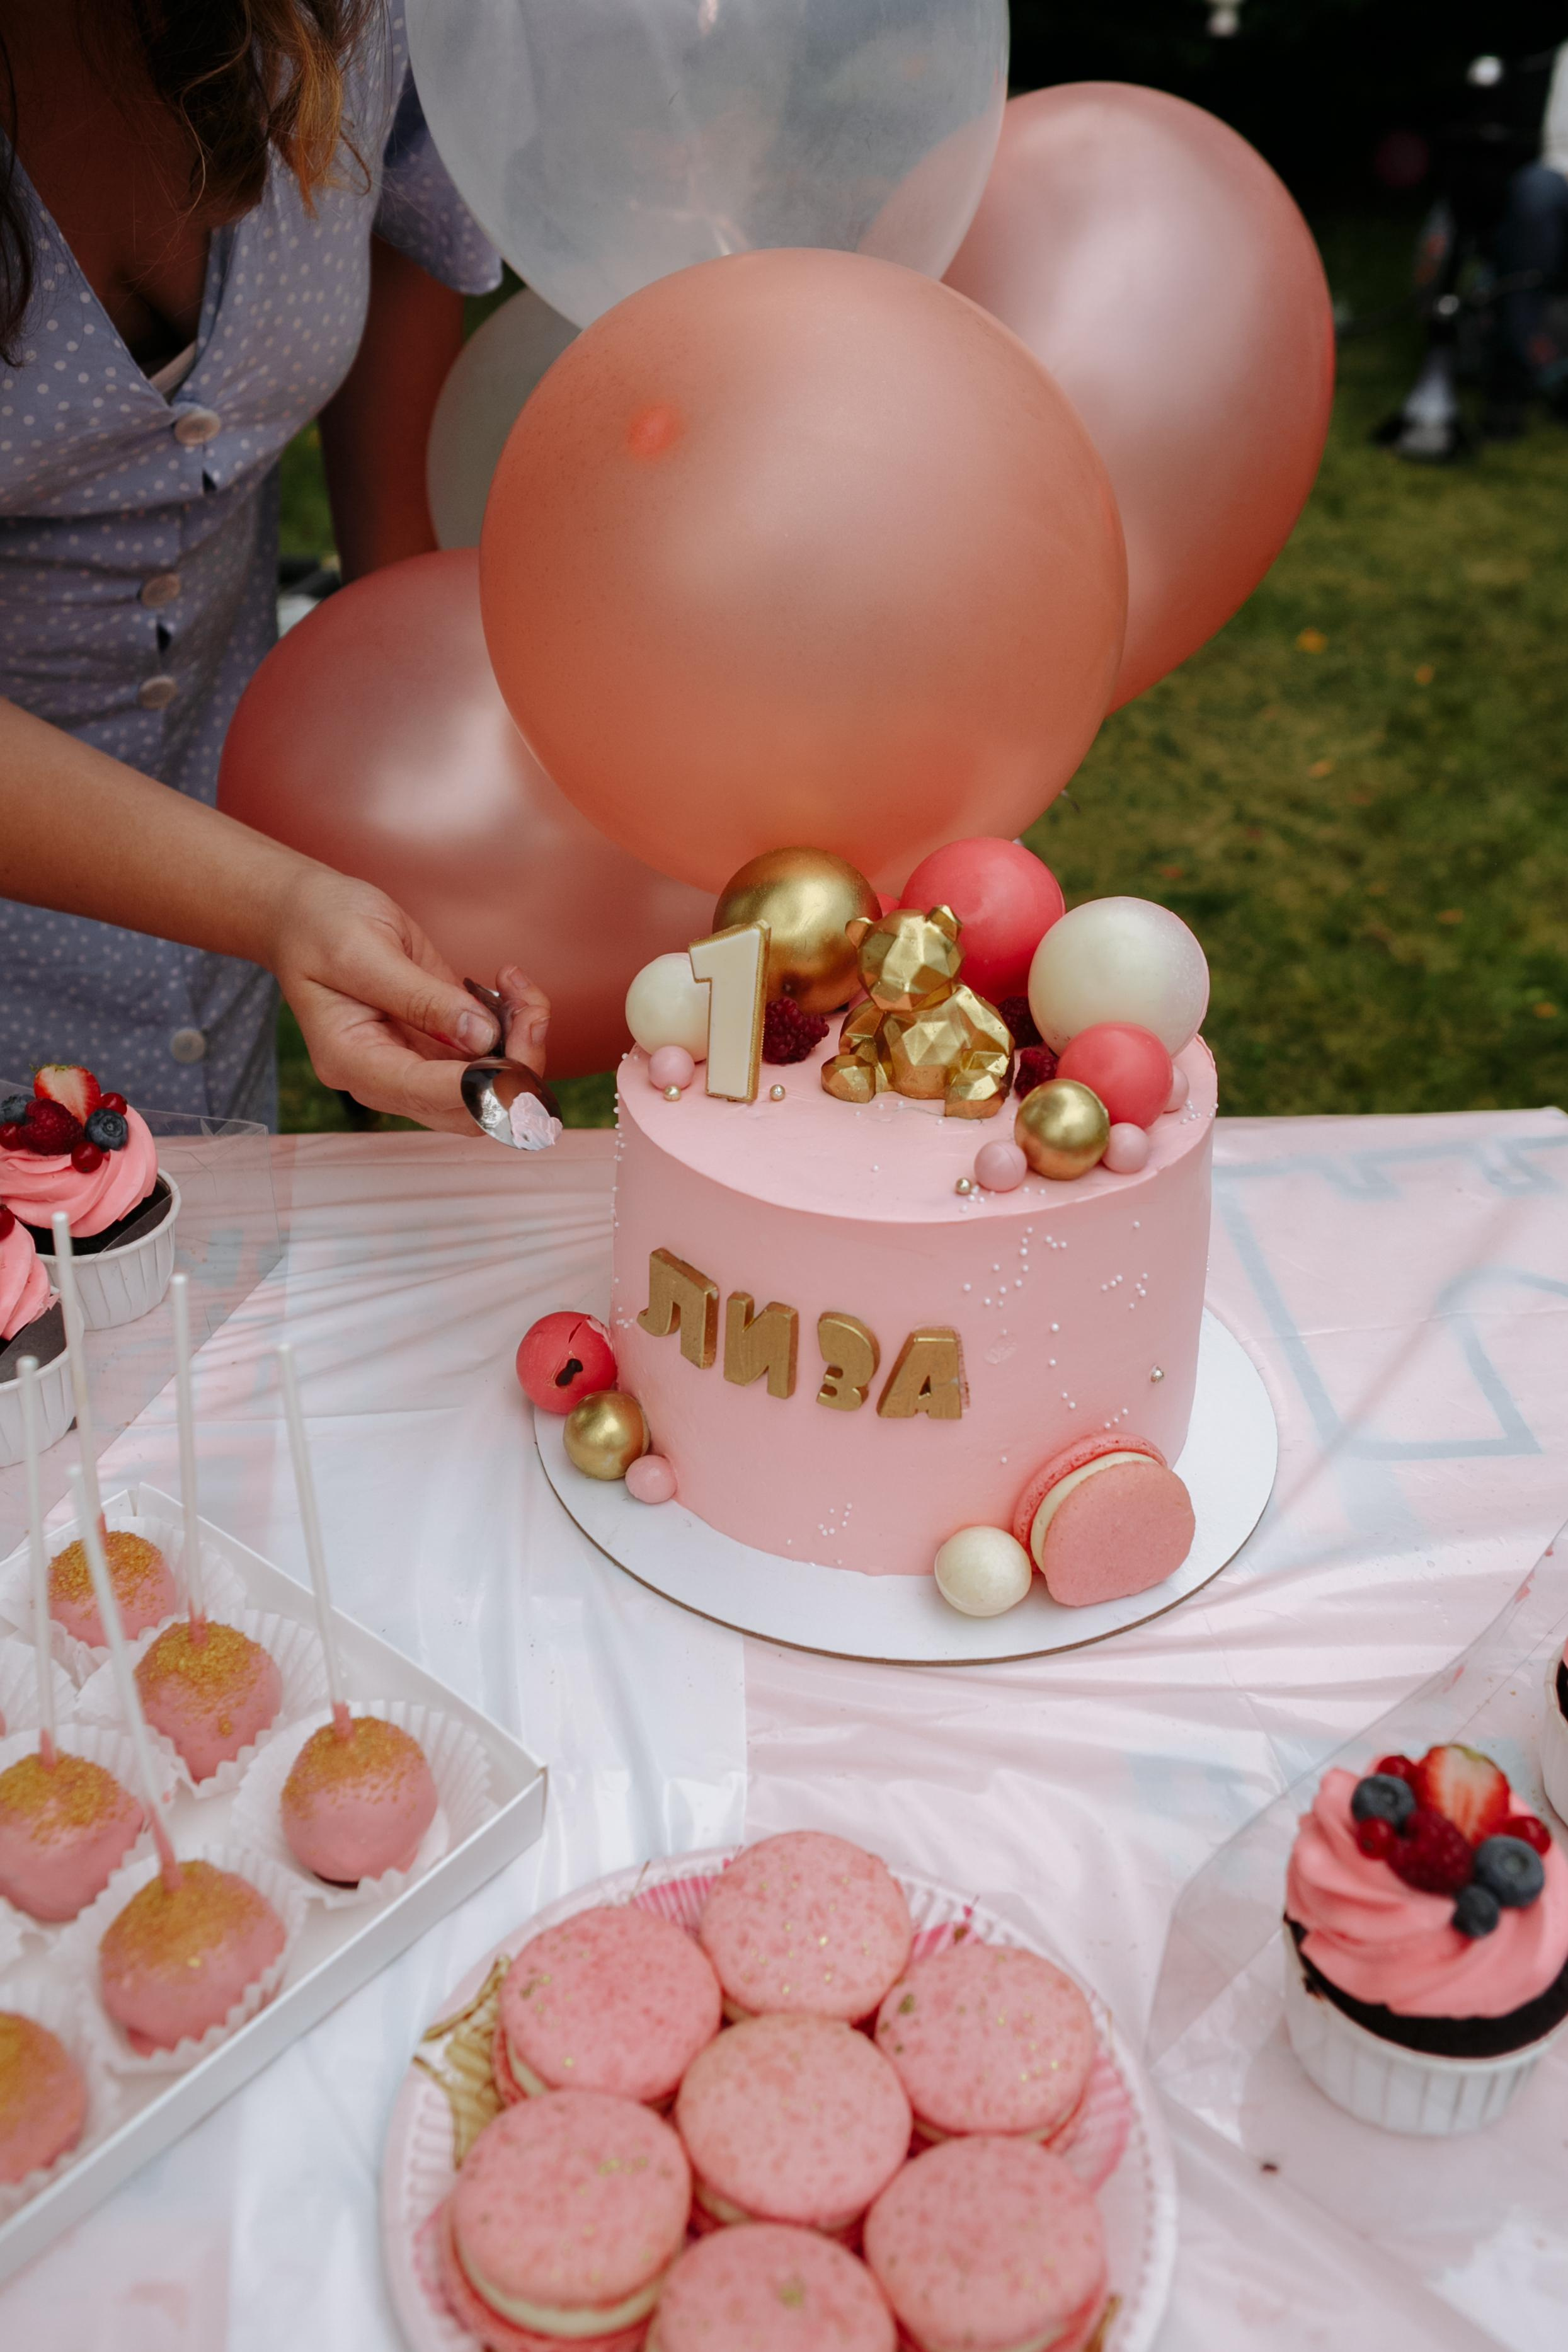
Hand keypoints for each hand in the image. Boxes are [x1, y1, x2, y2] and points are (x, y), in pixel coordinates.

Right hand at [268, 865, 550, 1133]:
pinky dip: (515, 1026)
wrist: (308, 913)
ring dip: (523, 1045)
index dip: (480, 1082)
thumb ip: (420, 998)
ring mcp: (417, 1064)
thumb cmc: (321, 927)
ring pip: (492, 1087)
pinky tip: (509, 984)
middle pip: (471, 1110)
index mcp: (354, 1062)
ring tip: (520, 987)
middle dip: (515, 1068)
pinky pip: (492, 1055)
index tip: (514, 1044)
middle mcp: (388, 1077)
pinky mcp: (440, 1043)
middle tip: (530, 1010)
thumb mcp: (362, 952)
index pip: (427, 1094)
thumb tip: (481, 1036)